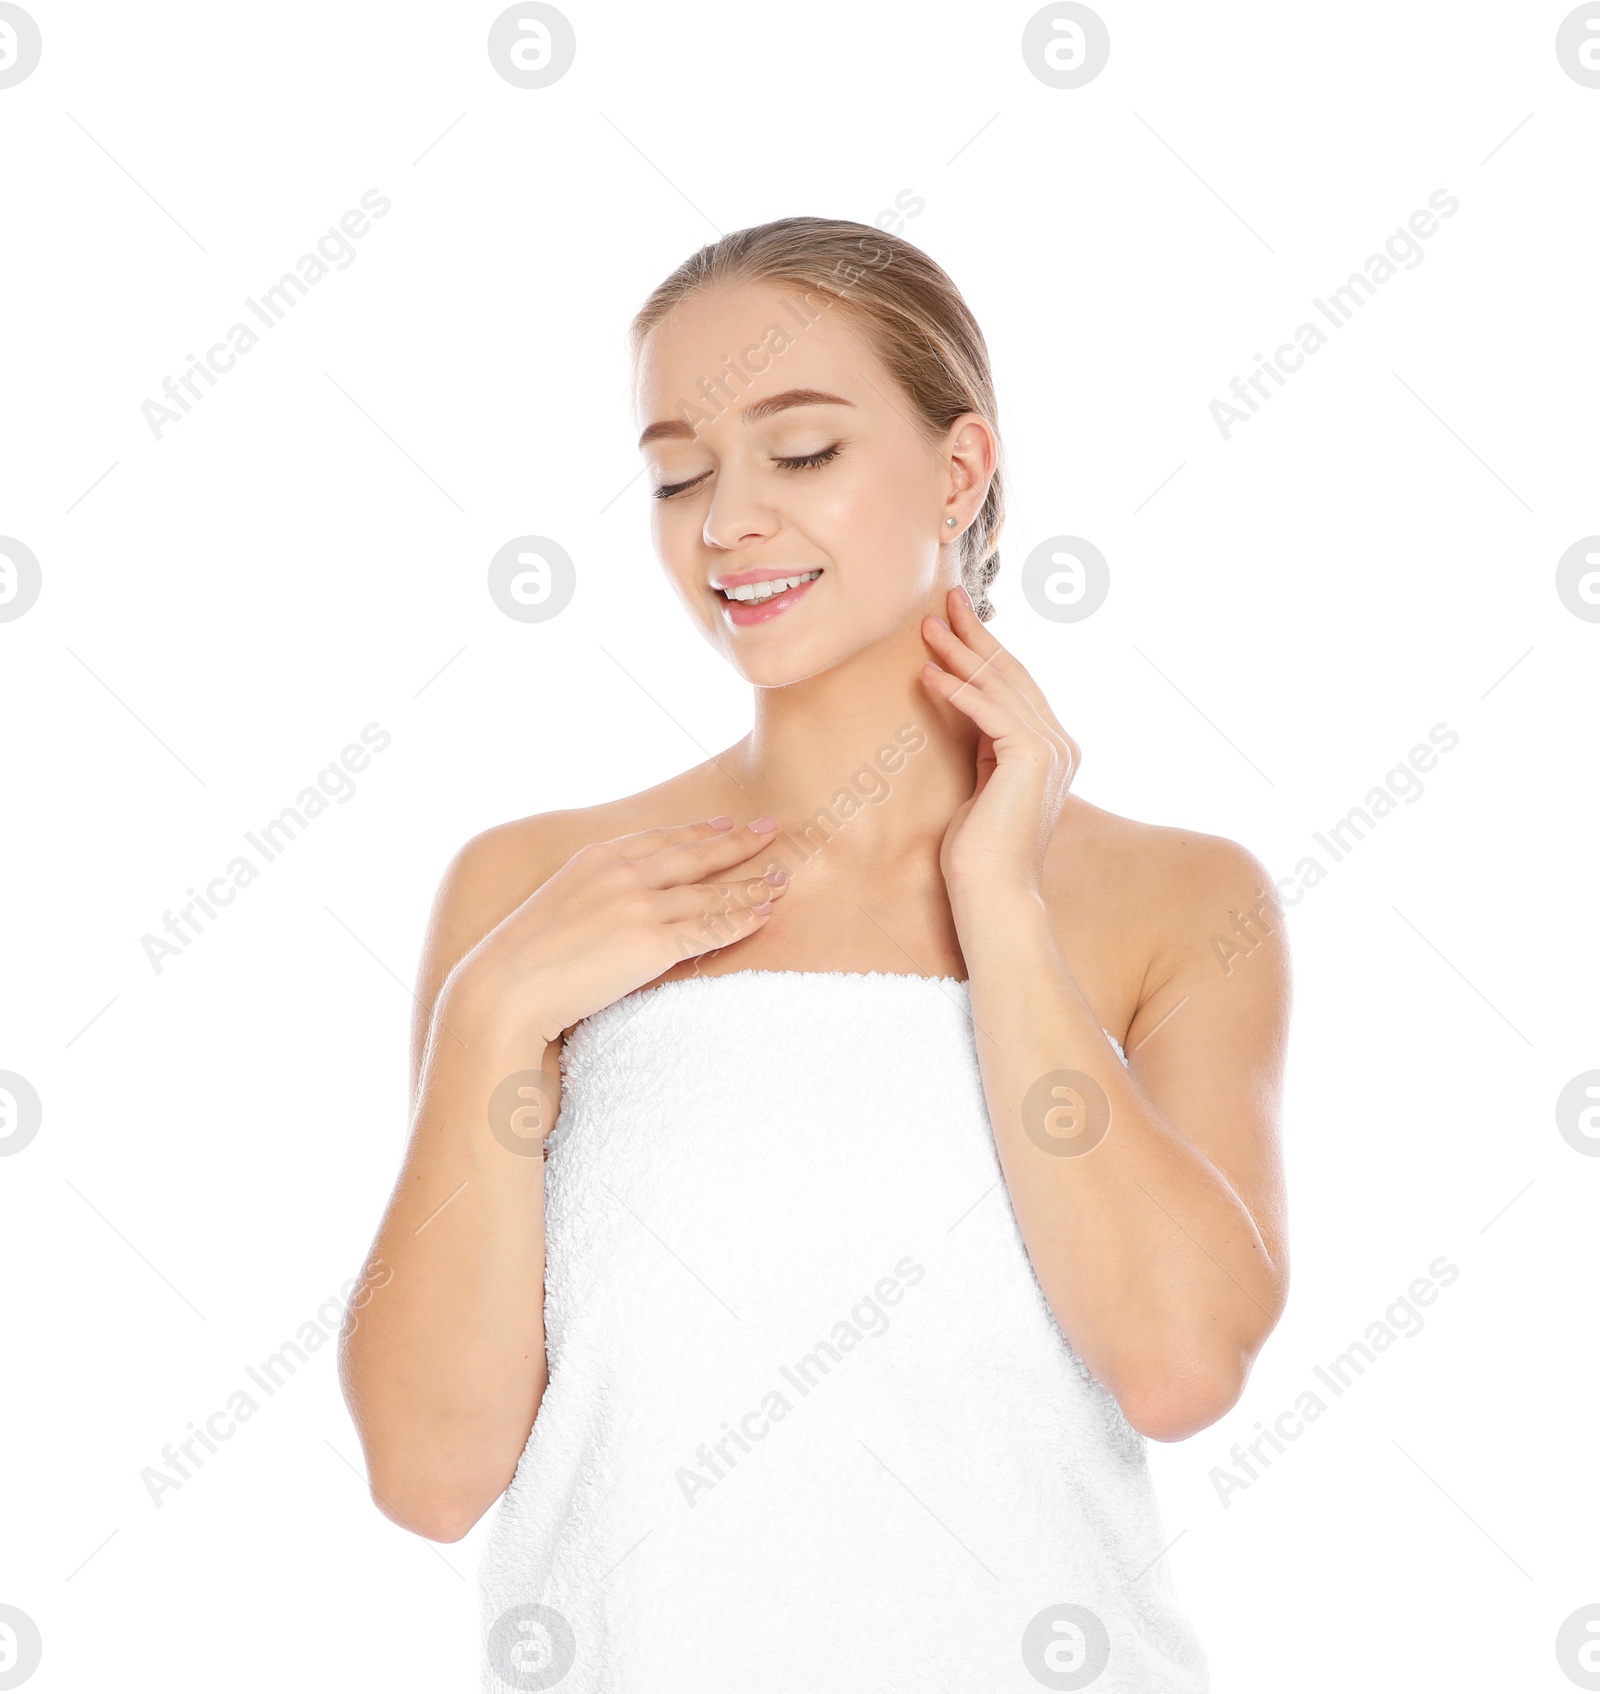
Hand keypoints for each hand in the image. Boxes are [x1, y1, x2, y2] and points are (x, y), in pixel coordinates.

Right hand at [446, 818, 787, 1046]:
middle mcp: (622, 874)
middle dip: (737, 842)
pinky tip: (765, 913)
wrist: (505, 989)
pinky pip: (710, 927)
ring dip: (750, 883)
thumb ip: (589, 898)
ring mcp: (639, 906)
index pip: (658, 840)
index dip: (696, 831)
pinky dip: (742, 918)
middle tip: (770, 830)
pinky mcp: (652, 943)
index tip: (724, 823)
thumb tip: (608, 914)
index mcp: (595, 860)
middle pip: (694, 854)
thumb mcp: (556, 908)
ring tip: (782, 878)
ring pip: (709, 892)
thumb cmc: (523, 960)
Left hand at [920, 584, 1079, 899]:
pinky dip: (956, 689)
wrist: (993, 893)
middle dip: (976, 634)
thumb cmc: (979, 851)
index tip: (958, 618)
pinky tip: (928, 671)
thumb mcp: (983, 783)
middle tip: (947, 599)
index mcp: (1053, 748)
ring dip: (959, 653)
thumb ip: (987, 746)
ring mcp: (1051, 749)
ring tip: (926, 627)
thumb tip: (969, 710)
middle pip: (1011, 675)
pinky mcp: (1031, 757)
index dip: (986, 648)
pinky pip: (987, 711)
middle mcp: (1060, 743)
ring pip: (998, 687)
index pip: (1016, 685)